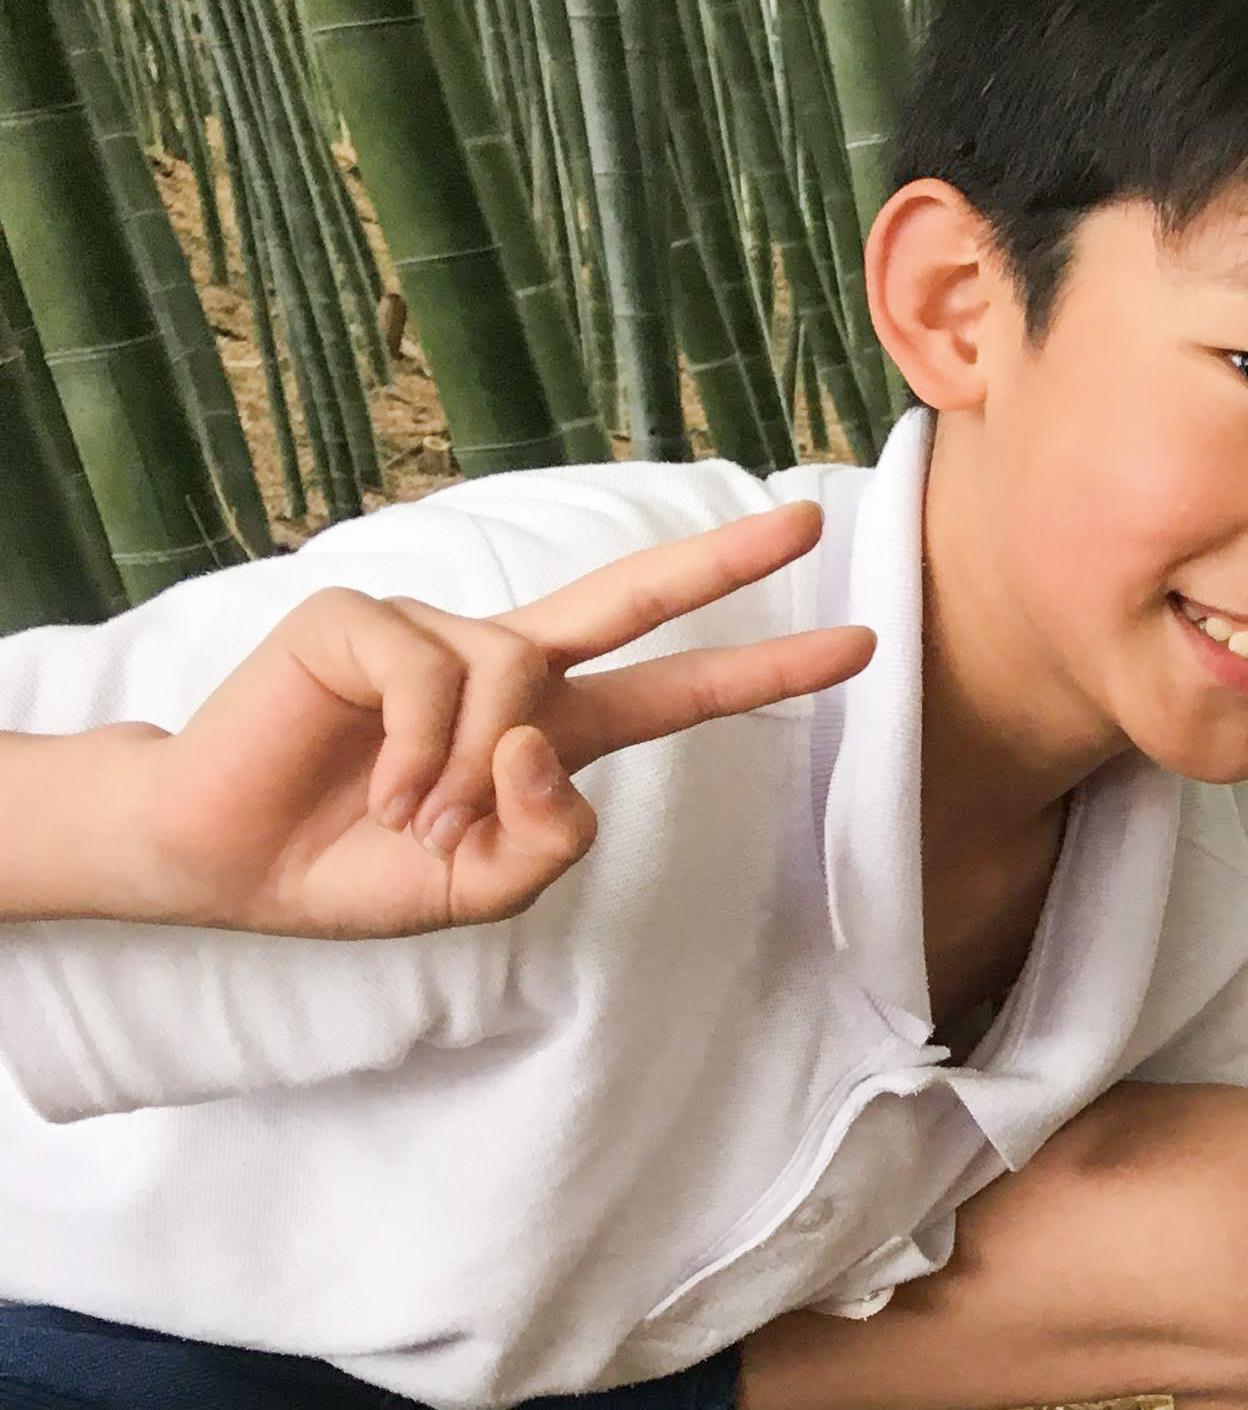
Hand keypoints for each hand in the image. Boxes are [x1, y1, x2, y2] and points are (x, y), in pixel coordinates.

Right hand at [113, 504, 871, 937]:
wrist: (228, 859)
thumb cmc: (358, 866)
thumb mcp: (483, 886)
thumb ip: (547, 838)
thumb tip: (544, 742)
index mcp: (553, 728)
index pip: (676, 691)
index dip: (764, 671)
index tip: (856, 646)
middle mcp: (506, 665)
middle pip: (630, 597)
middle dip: (723, 562)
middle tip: (809, 523)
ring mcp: (434, 633)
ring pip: (512, 680)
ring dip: (468, 773)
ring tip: (417, 818)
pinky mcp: (360, 619)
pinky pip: (430, 676)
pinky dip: (415, 749)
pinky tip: (377, 788)